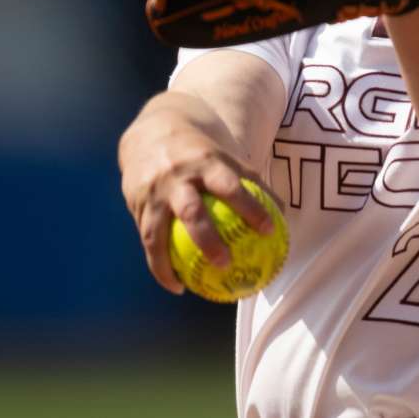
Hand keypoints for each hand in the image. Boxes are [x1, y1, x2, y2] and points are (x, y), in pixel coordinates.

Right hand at [119, 107, 278, 294]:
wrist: (151, 132)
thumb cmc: (201, 154)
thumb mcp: (226, 159)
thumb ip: (252, 184)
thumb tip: (282, 214)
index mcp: (205, 163)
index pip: (230, 187)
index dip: (250, 208)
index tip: (268, 231)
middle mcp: (176, 177)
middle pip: (191, 211)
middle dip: (207, 239)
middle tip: (226, 263)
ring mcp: (153, 192)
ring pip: (157, 231)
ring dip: (169, 262)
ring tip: (188, 286)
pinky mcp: (136, 204)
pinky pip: (147, 240)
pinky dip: (159, 265)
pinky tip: (176, 284)